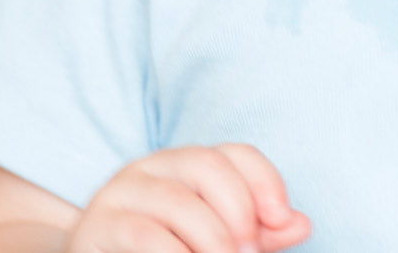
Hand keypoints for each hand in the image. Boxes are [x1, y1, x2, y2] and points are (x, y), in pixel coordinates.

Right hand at [67, 144, 311, 252]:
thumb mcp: (217, 243)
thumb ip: (259, 234)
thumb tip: (302, 225)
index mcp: (186, 164)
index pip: (236, 154)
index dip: (267, 182)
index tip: (282, 221)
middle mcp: (152, 166)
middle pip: (208, 166)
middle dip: (239, 212)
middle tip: (249, 252)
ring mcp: (119, 193)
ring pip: (177, 201)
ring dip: (211, 239)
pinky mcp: (95, 227)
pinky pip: (143, 234)